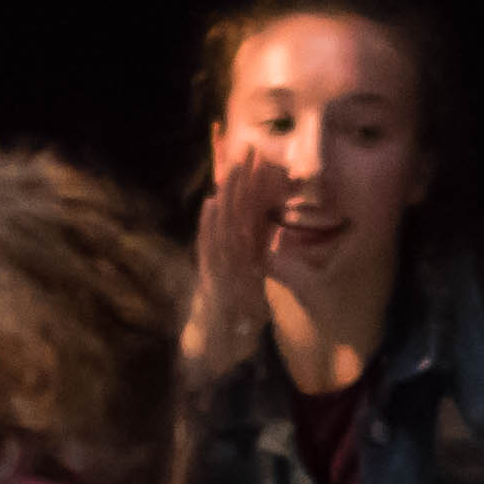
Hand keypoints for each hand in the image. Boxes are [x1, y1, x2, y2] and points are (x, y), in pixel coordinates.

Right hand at [184, 158, 291, 369]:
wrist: (219, 339)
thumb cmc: (239, 305)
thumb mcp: (256, 271)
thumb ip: (261, 248)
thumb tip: (274, 225)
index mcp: (239, 245)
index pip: (248, 206)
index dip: (254, 179)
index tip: (262, 151)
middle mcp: (226, 248)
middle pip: (234, 206)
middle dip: (239, 176)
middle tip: (248, 145)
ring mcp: (216, 260)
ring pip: (222, 221)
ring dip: (226, 194)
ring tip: (231, 166)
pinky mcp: (210, 276)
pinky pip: (209, 247)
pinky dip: (208, 226)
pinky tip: (210, 204)